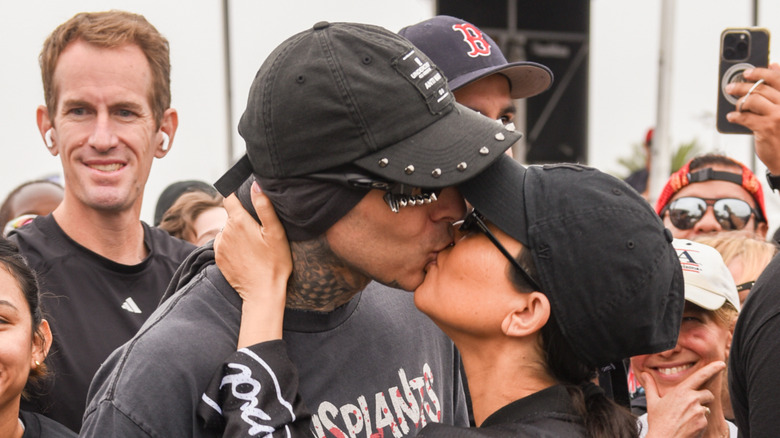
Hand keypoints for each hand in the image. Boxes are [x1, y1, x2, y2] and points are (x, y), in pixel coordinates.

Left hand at [215, 181, 291, 347]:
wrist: (263, 293)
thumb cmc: (275, 262)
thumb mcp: (276, 233)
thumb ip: (265, 207)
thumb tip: (256, 185)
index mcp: (239, 222)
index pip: (229, 197)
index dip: (236, 193)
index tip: (244, 196)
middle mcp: (225, 232)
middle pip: (231, 216)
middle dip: (242, 218)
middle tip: (259, 229)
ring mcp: (220, 247)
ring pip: (227, 231)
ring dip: (237, 233)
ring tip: (254, 244)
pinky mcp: (219, 259)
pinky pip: (224, 245)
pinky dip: (233, 246)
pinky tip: (247, 255)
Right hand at [641, 361, 725, 437]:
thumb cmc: (658, 422)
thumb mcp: (652, 402)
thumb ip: (650, 386)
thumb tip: (644, 374)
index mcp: (681, 391)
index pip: (700, 376)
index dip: (712, 368)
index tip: (721, 363)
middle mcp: (692, 399)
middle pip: (707, 394)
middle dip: (703, 398)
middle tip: (690, 407)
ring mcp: (699, 411)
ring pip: (706, 408)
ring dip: (700, 411)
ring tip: (686, 418)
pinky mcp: (703, 423)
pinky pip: (705, 420)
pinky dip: (699, 423)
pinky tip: (688, 426)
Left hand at [726, 63, 779, 173]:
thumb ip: (779, 92)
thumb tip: (772, 66)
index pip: (777, 78)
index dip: (761, 72)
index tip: (748, 72)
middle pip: (760, 88)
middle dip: (742, 86)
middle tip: (730, 87)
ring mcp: (778, 116)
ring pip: (751, 100)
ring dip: (739, 101)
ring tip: (734, 103)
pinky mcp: (766, 128)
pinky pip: (745, 117)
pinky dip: (735, 116)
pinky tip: (731, 117)